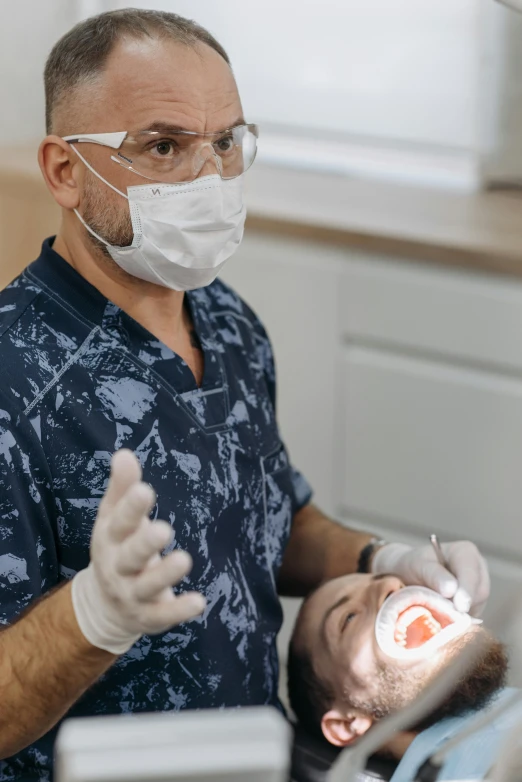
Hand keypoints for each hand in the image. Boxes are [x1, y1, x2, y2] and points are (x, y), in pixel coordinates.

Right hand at [71, 450, 205, 653]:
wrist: (104, 606)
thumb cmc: (117, 548)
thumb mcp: (114, 518)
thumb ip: (122, 488)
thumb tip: (124, 454)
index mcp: (110, 539)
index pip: (119, 522)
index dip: (130, 508)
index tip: (145, 490)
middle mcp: (118, 567)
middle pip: (130, 556)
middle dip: (144, 543)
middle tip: (164, 529)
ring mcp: (132, 594)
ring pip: (147, 586)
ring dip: (165, 574)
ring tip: (184, 559)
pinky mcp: (149, 616)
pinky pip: (163, 615)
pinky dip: (179, 611)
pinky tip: (200, 602)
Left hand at [371, 540, 489, 615]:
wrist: (409, 575)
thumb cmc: (414, 566)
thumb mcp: (418, 565)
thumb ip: (434, 575)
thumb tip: (451, 590)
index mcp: (466, 552)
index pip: (471, 573)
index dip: (467, 590)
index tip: (460, 606)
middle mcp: (478, 569)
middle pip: (479, 592)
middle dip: (463, 605)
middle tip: (446, 616)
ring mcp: (479, 588)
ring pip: (477, 607)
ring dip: (460, 614)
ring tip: (439, 612)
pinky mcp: (475, 605)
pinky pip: (472, 616)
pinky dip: (459, 620)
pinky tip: (444, 618)